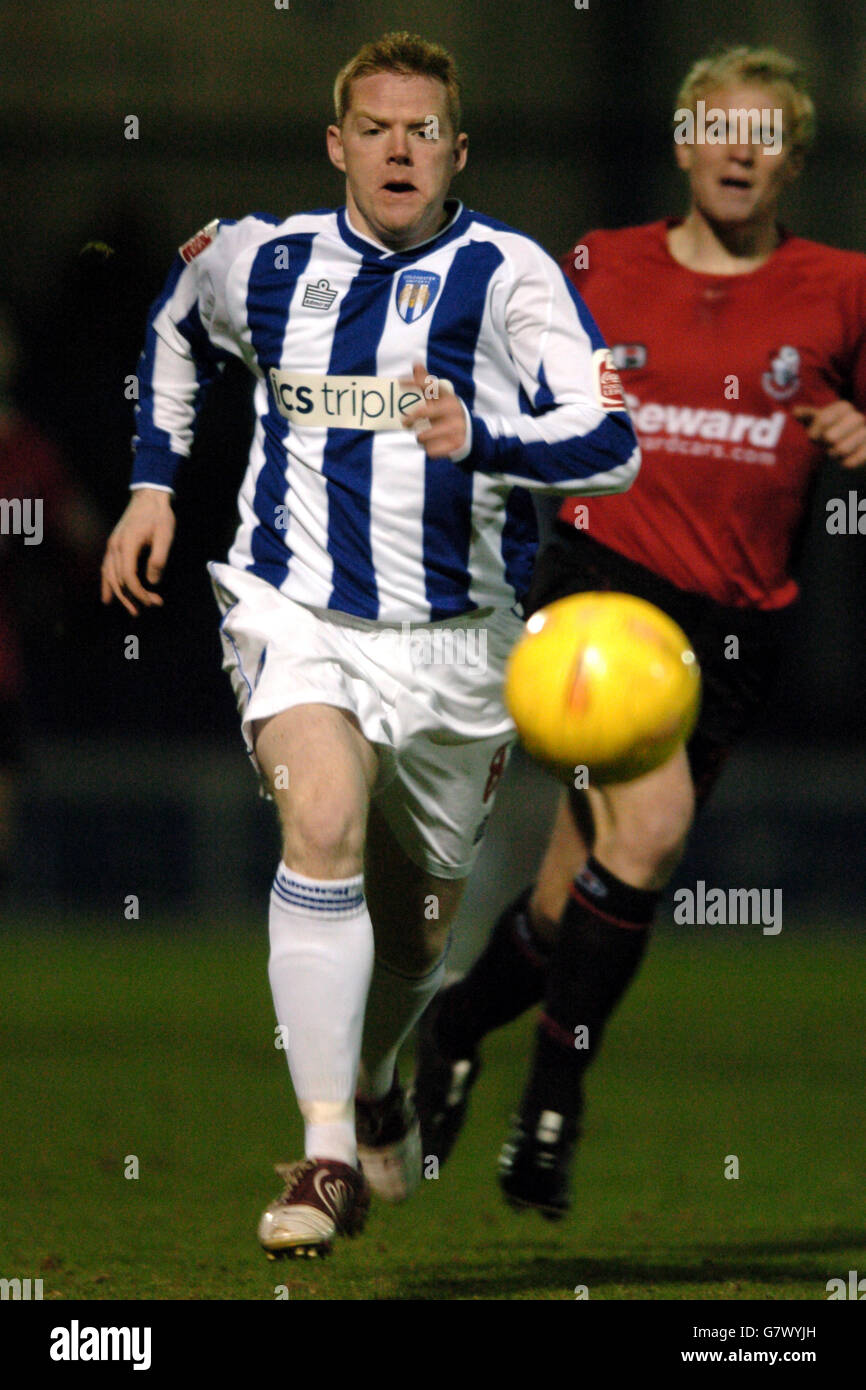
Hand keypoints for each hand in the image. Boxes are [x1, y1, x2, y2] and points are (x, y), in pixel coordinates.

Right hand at [100, 488, 175, 614]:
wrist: (149, 496)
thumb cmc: (159, 516)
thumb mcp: (165, 536)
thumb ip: (158, 559)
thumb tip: (152, 581)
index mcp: (127, 545)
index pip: (128, 577)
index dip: (139, 593)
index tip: (153, 601)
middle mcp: (114, 547)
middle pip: (118, 580)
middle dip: (133, 597)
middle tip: (149, 607)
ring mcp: (111, 546)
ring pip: (110, 577)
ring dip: (120, 595)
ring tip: (132, 610)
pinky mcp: (113, 546)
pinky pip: (106, 569)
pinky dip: (107, 585)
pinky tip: (108, 598)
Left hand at [401, 362, 467, 458]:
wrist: (469, 433)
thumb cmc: (446, 413)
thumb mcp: (439, 398)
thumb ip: (427, 382)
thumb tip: (416, 364)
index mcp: (447, 395)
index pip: (429, 385)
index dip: (414, 382)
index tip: (399, 382)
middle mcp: (452, 408)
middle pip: (423, 412)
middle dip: (411, 418)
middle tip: (405, 423)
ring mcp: (456, 426)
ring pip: (425, 435)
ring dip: (420, 438)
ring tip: (423, 436)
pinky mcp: (456, 443)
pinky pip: (432, 450)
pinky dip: (429, 450)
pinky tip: (434, 445)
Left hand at [793, 400, 865, 468]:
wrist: (857, 446)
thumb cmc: (832, 430)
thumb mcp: (818, 421)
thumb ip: (807, 415)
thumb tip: (795, 411)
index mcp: (843, 407)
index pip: (823, 420)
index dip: (813, 433)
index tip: (814, 437)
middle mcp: (857, 417)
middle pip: (830, 437)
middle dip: (824, 444)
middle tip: (826, 444)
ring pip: (841, 450)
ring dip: (833, 454)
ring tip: (835, 451)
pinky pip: (850, 463)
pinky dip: (844, 463)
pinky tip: (846, 459)